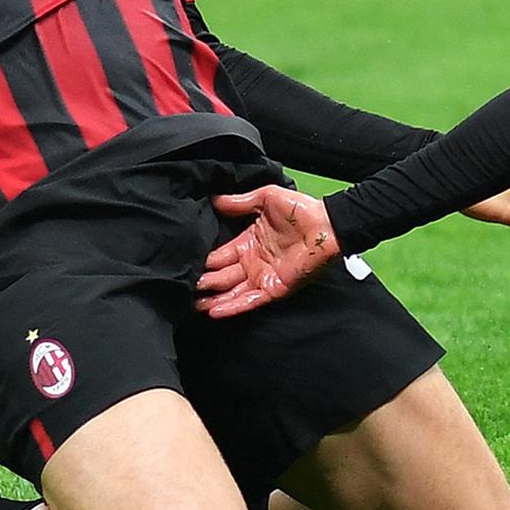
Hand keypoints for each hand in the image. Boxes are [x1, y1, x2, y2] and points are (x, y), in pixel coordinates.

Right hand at [197, 186, 339, 318]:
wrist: (327, 224)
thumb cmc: (300, 209)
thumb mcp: (265, 198)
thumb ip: (240, 202)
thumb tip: (214, 199)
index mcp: (248, 241)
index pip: (220, 255)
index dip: (204, 260)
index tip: (183, 263)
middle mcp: (252, 261)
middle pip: (222, 275)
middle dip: (203, 282)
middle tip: (182, 286)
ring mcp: (262, 276)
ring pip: (231, 291)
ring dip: (213, 299)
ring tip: (192, 304)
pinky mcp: (273, 288)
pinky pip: (249, 300)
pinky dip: (232, 307)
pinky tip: (214, 311)